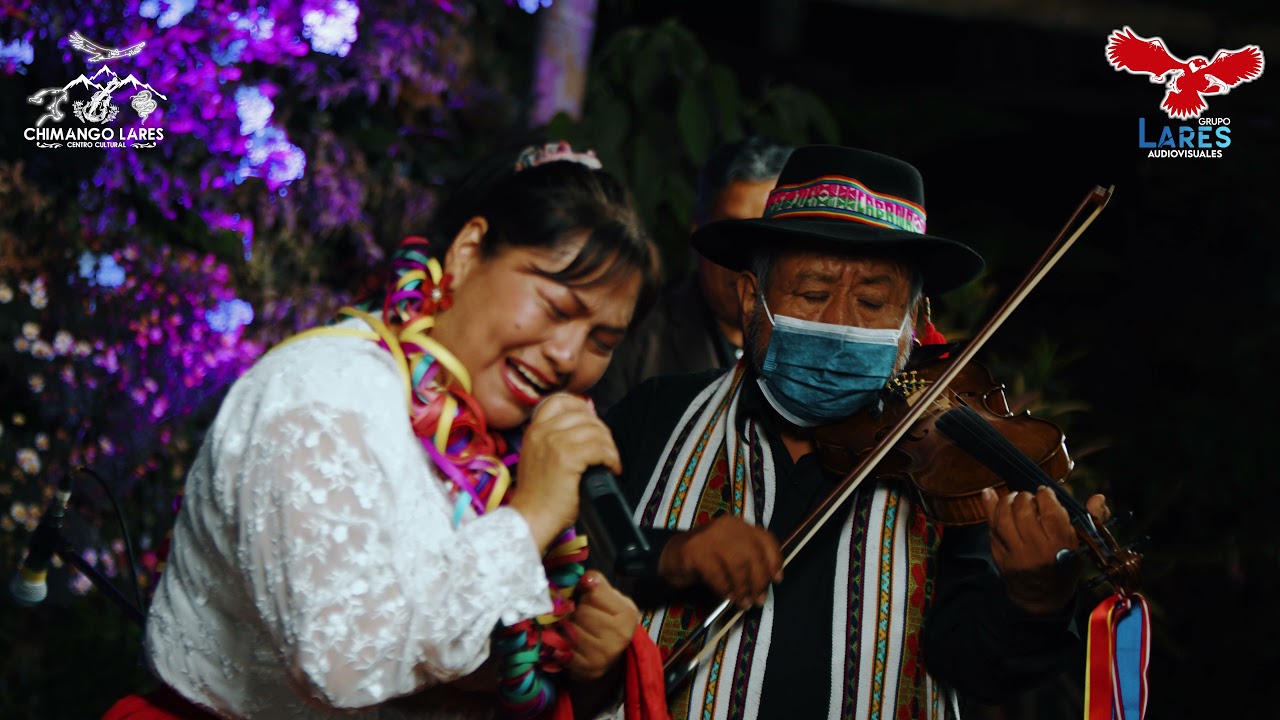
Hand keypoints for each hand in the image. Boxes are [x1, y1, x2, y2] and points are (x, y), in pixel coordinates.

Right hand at [511, 394, 620, 551]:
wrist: (530, 519)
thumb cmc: (538, 496)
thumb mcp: (537, 458)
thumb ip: (553, 439)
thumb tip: (587, 424)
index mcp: (534, 430)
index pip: (560, 401)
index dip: (582, 408)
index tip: (593, 424)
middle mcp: (542, 431)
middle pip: (584, 416)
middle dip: (602, 432)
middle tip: (607, 451)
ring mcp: (554, 443)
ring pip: (596, 432)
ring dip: (610, 448)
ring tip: (610, 462)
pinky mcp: (567, 458)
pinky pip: (600, 449)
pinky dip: (611, 459)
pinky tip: (611, 469)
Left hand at [567, 570, 639, 681]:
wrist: (609, 657)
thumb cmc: (607, 621)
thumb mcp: (611, 599)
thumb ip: (598, 584)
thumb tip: (585, 578)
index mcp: (628, 614)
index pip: (594, 591)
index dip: (586, 593)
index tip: (589, 600)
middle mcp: (620, 635)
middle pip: (582, 612)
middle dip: (576, 611)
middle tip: (580, 617)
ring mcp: (604, 654)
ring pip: (571, 629)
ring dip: (567, 627)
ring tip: (574, 629)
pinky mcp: (588, 668)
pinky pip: (564, 648)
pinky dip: (562, 644)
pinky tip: (569, 643)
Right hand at [658, 515, 781, 608]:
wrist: (669, 556)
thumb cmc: (705, 558)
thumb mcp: (730, 554)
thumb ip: (748, 561)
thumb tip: (767, 583)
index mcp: (739, 525)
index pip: (765, 539)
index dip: (774, 561)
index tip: (777, 580)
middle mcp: (727, 526)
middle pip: (754, 554)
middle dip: (759, 581)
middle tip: (758, 600)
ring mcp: (710, 537)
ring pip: (738, 564)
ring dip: (743, 588)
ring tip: (743, 602)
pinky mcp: (695, 551)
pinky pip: (717, 574)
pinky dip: (725, 589)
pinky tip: (727, 597)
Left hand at [982, 486, 1111, 615]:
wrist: (1042, 598)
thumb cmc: (1065, 567)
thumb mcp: (1082, 547)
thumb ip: (1092, 519)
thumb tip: (1098, 497)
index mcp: (1061, 547)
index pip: (1051, 512)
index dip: (1045, 496)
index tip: (1044, 493)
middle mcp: (1037, 550)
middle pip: (1024, 512)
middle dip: (1024, 497)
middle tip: (1028, 497)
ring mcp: (1016, 554)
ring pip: (1004, 518)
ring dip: (1006, 501)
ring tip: (1013, 498)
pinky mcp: (1000, 556)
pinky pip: (991, 527)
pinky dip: (989, 507)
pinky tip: (989, 494)